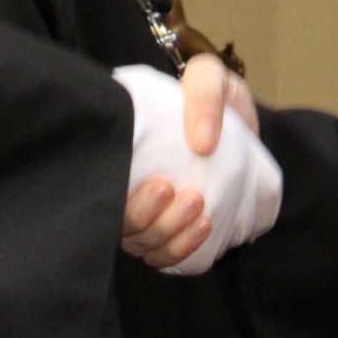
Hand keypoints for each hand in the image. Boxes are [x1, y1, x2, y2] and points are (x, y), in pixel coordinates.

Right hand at [112, 63, 285, 275]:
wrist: (237, 124)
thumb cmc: (214, 99)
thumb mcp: (210, 80)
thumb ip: (204, 96)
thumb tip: (201, 143)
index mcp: (120, 146)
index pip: (100, 184)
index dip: (123, 202)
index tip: (162, 186)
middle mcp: (124, 183)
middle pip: (120, 224)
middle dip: (151, 220)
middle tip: (191, 198)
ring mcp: (145, 211)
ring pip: (140, 243)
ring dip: (169, 235)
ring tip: (200, 210)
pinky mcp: (169, 229)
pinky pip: (163, 256)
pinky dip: (181, 249)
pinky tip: (204, 228)